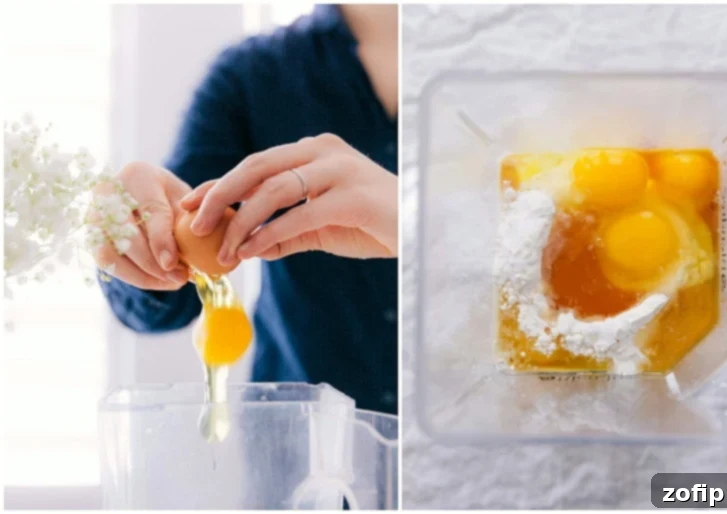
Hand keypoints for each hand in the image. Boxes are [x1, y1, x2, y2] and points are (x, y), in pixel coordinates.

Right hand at [90, 162, 191, 289]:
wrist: (149, 193)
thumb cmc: (173, 197)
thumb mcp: (187, 202)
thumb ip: (188, 224)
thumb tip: (195, 261)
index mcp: (137, 175)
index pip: (149, 211)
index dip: (161, 240)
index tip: (173, 263)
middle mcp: (106, 192)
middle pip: (123, 235)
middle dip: (151, 263)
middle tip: (180, 277)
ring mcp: (93, 215)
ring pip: (108, 254)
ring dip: (141, 275)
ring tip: (172, 282)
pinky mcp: (91, 236)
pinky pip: (107, 264)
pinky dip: (135, 277)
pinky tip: (159, 281)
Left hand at [180, 133, 397, 262]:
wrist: (425, 230)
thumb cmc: (374, 225)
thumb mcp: (323, 227)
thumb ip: (286, 233)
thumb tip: (246, 248)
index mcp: (315, 150)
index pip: (256, 163)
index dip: (219, 184)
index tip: (190, 207)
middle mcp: (324, 151)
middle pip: (257, 167)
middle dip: (219, 196)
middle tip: (194, 226)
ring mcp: (341, 170)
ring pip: (273, 190)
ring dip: (241, 222)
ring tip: (223, 250)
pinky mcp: (354, 198)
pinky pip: (300, 215)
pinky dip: (270, 234)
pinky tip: (251, 252)